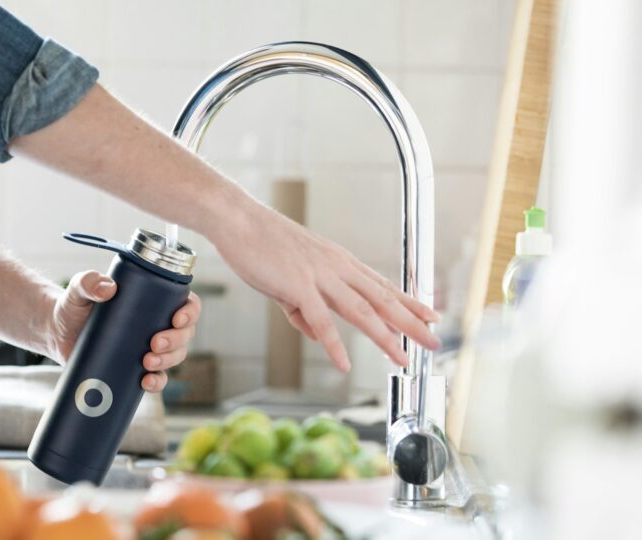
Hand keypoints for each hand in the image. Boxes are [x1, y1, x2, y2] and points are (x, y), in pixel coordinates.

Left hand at [46, 270, 201, 392]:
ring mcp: (148, 348)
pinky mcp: (135, 369)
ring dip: (168, 361)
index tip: (176, 319)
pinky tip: (146, 382)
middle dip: (176, 341)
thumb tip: (107, 288)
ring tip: (147, 362)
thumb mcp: (78, 289)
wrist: (57, 333)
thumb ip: (88, 282)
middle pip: (185, 334)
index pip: (186, 303)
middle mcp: (157, 324)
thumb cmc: (73, 305)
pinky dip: (157, 383)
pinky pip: (157, 378)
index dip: (190, 312)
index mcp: (154, 300)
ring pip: (175, 356)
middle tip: (154, 343)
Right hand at [213, 199, 440, 371]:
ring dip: (385, 337)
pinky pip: (321, 320)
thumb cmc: (260, 244)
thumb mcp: (288, 279)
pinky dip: (333, 344)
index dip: (409, 302)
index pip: (382, 285)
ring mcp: (320, 276)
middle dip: (412, 323)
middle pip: (383, 299)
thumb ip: (303, 309)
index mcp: (338, 262)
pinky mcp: (298, 285)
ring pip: (361, 311)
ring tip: (402, 358)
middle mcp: (337, 267)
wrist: (238, 220)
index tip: (430, 315)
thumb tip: (315, 334)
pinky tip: (344, 363)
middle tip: (434, 341)